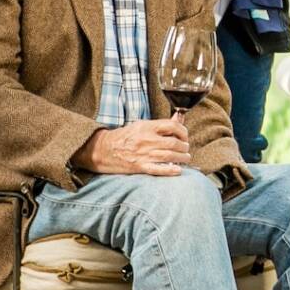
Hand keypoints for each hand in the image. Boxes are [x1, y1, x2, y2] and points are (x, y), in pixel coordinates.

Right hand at [73, 116, 191, 176]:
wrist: (103, 150)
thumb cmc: (123, 137)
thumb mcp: (141, 125)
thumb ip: (160, 125)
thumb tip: (179, 118)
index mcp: (147, 127)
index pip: (172, 126)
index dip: (183, 131)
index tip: (185, 135)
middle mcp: (146, 140)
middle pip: (174, 142)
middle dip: (184, 146)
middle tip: (186, 148)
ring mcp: (143, 154)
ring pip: (170, 156)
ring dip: (182, 158)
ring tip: (185, 158)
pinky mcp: (140, 167)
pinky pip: (159, 169)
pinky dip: (171, 170)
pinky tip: (178, 170)